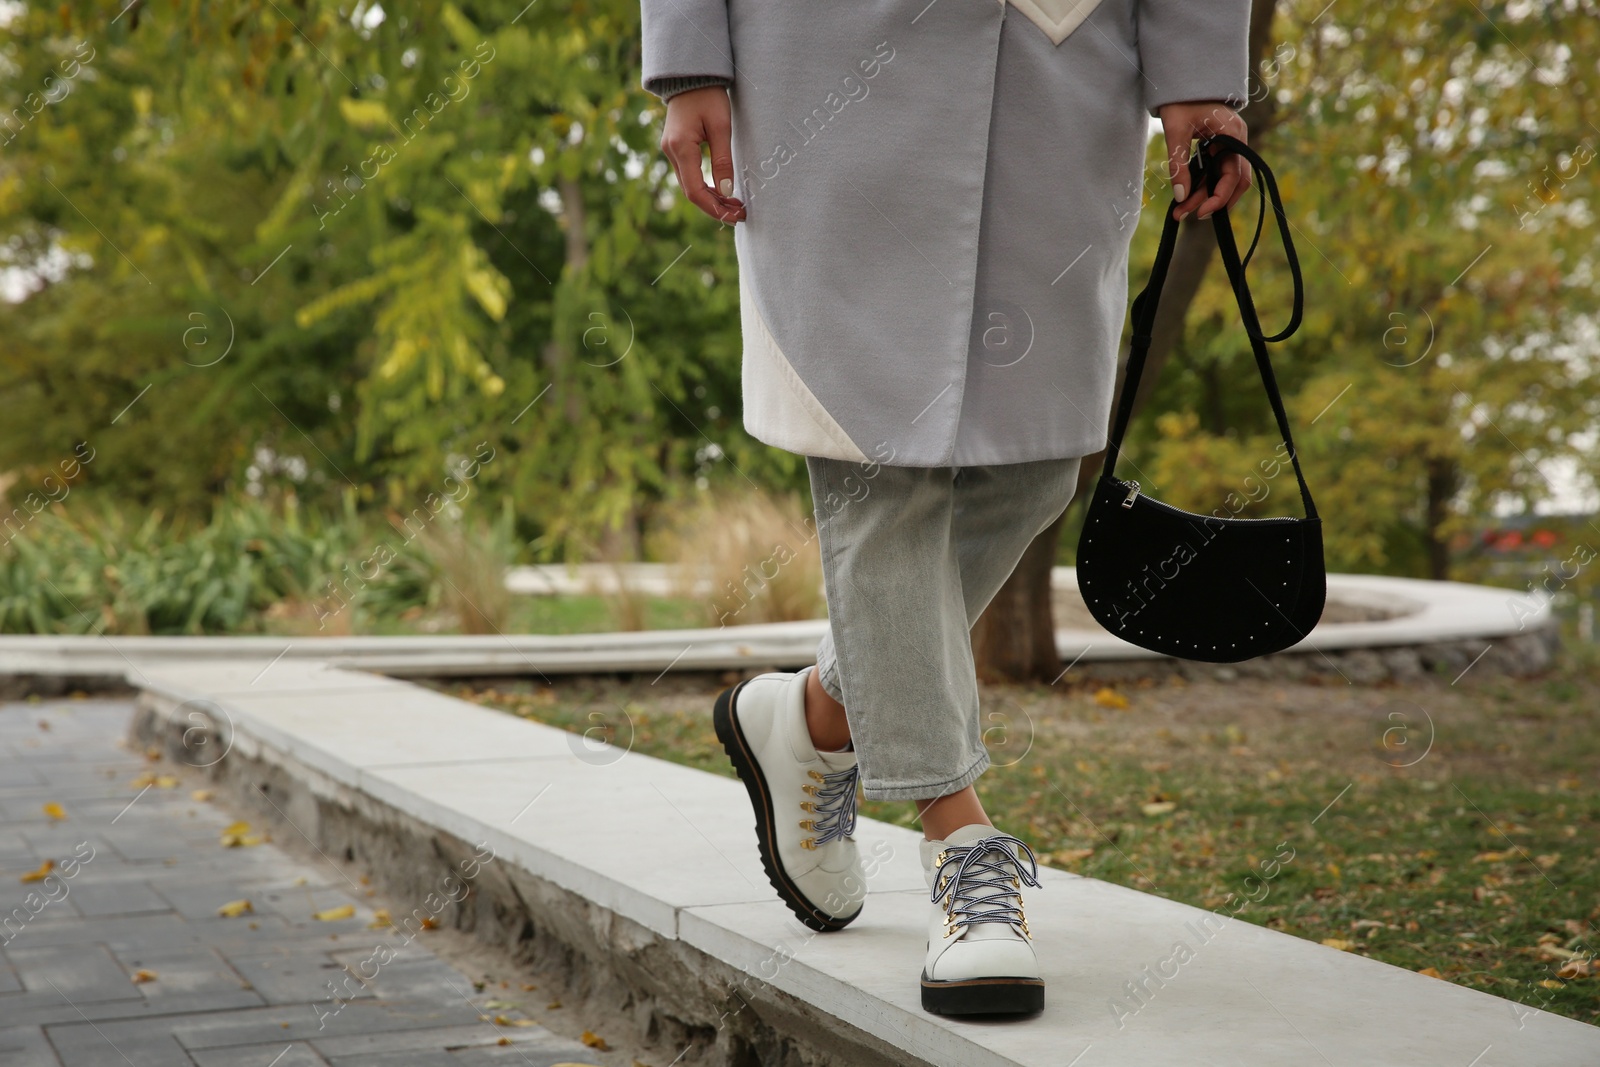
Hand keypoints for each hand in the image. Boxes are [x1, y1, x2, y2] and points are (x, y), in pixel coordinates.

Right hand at [659, 85, 744, 223]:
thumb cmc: (708, 96)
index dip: (715, 208)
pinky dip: (705, 186)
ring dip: (711, 198)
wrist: (691, 75)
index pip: (695, 191)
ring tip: (734, 204)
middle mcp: (671, 152)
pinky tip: (722, 190)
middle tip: (740, 213)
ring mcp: (671, 150)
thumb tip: (727, 191)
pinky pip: (689, 175)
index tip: (735, 215)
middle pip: (691, 192)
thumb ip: (723, 160)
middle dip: (715, 207)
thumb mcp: (721, 126)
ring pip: (689, 185)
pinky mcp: (675, 147)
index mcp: (681, 147)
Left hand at [1157, 101, 1251, 221]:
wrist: (1180, 81)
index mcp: (1233, 134)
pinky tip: (1185, 196)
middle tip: (1187, 215)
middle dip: (1211, 201)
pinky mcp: (1221, 146)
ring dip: (1204, 195)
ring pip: (1223, 178)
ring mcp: (1231, 143)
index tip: (1200, 213)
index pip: (1235, 175)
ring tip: (1179, 210)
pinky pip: (1216, 170)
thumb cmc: (1180, 100)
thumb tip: (1181, 196)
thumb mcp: (1175, 132)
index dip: (1220, 197)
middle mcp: (1237, 140)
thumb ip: (1178, 164)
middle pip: (1233, 181)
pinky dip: (1203, 184)